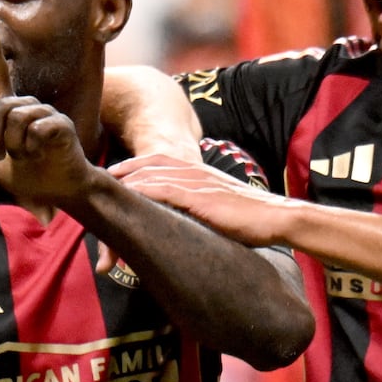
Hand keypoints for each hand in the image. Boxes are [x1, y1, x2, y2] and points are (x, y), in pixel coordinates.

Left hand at [0, 21, 90, 206]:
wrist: (56, 191)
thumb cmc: (26, 172)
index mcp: (11, 109)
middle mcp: (28, 105)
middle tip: (4, 155)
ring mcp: (46, 113)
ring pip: (16, 118)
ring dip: (14, 145)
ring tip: (26, 156)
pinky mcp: (61, 125)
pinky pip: (35, 128)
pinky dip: (32, 147)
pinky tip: (40, 154)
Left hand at [107, 153, 296, 246]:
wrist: (280, 218)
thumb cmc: (255, 219)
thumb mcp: (223, 208)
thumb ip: (204, 208)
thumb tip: (191, 220)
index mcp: (201, 173)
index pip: (161, 160)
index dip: (136, 164)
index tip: (115, 171)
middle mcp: (197, 172)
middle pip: (151, 162)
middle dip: (124, 168)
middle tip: (101, 175)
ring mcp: (198, 184)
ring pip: (154, 174)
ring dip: (127, 178)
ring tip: (105, 184)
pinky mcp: (201, 199)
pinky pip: (166, 190)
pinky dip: (144, 190)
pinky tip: (127, 194)